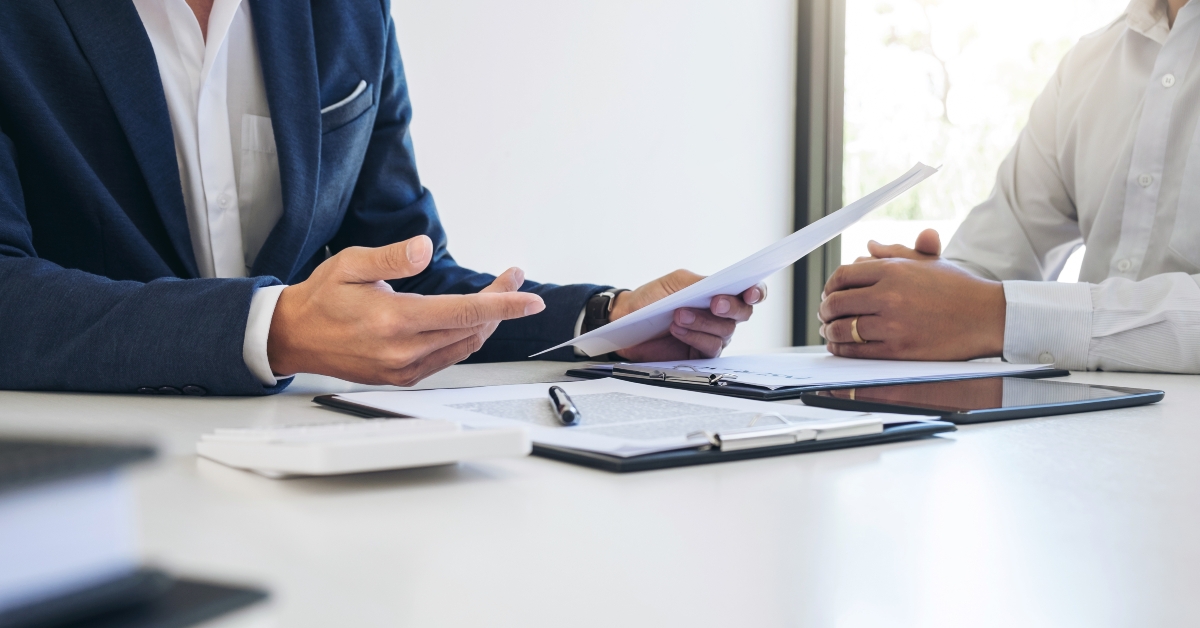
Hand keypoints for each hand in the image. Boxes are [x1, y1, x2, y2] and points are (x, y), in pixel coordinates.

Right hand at [267, 236, 544, 385]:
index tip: (531, 299)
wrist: (293, 337)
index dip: (504, 305)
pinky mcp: (402, 377)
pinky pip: (448, 358)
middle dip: (500, 304)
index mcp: (394, 320)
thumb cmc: (321, 298)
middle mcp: (403, 350)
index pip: (464, 312)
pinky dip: (466, 338)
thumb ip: (392, 257)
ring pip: (464, 346)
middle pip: (471, 328)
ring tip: (498, 295)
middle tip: (512, 279)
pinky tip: (471, 320)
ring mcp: (403, 369)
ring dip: (487, 321)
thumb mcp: (351, 263)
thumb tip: (425, 249)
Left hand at [608, 270, 766, 360]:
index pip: (749, 292)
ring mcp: (712, 335)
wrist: (628, 320)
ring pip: (725, 331)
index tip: (750, 292)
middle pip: (743, 313)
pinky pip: (709, 348)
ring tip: (679, 315)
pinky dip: (694, 337)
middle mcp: (721, 315)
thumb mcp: (677, 282)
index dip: (756, 292)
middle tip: (715, 303)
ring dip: (703, 322)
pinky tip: (677, 329)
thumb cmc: (652, 299)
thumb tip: (721, 284)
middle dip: (731, 307)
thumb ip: (701, 283)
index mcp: (719, 293)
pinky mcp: (700, 354)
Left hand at [819, 229, 1006, 359]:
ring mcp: (893, 324)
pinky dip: (841, 350)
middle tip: (824, 315)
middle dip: (825, 310)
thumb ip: (894, 253)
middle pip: (836, 302)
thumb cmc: (958, 288)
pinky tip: (840, 347)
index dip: (829, 286)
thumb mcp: (927, 262)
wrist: (987, 316)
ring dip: (830, 332)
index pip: (843, 276)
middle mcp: (889, 295)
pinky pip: (856, 351)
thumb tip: (868, 247)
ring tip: (830, 332)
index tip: (828, 294)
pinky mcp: (898, 350)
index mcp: (893, 270)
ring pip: (842, 329)